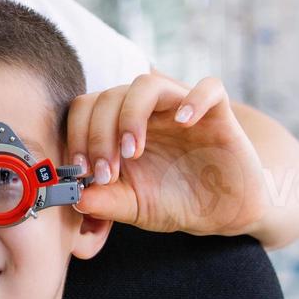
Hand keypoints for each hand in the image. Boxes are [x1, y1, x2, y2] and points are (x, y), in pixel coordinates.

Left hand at [64, 73, 270, 237]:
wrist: (222, 214)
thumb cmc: (174, 203)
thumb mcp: (135, 207)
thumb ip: (105, 201)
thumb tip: (75, 198)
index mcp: (118, 126)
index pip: (86, 108)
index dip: (76, 134)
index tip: (82, 171)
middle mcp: (146, 111)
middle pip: (110, 95)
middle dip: (99, 133)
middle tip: (106, 172)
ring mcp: (180, 108)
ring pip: (147, 84)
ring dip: (131, 115)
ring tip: (132, 150)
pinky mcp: (218, 114)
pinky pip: (210, 87)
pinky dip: (195, 99)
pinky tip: (184, 122)